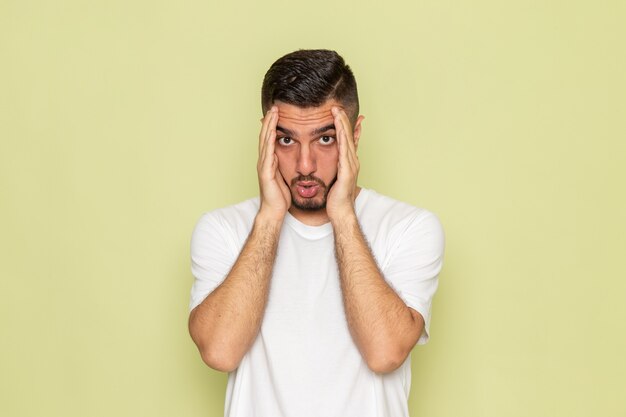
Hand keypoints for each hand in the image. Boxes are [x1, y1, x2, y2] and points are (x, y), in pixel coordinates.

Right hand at [257, 107, 290, 220]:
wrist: (274, 212)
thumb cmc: (280, 197)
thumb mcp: (285, 177)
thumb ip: (285, 165)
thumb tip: (293, 158)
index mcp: (269, 161)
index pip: (271, 139)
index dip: (273, 125)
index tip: (278, 112)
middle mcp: (264, 161)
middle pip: (265, 136)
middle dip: (269, 120)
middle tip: (274, 106)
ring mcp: (263, 166)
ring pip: (265, 141)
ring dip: (268, 126)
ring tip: (273, 113)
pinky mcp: (266, 173)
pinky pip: (267, 154)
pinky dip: (269, 142)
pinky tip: (273, 132)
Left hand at [326, 107, 359, 221]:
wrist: (340, 212)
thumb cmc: (336, 198)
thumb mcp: (334, 177)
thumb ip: (332, 166)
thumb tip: (328, 159)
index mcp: (348, 161)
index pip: (346, 138)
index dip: (343, 124)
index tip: (338, 111)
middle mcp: (352, 161)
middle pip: (349, 135)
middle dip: (343, 120)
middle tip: (337, 105)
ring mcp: (351, 166)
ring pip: (347, 140)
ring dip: (343, 125)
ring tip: (337, 111)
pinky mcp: (347, 172)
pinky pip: (344, 151)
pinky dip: (342, 139)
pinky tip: (338, 130)